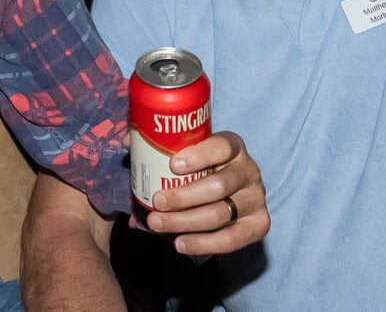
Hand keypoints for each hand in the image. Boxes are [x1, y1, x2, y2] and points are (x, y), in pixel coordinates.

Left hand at [145, 130, 268, 255]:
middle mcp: (250, 171)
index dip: (199, 155)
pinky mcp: (259, 226)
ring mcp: (256, 199)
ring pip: (221, 214)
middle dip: (183, 197)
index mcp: (234, 146)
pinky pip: (231, 240)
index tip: (172, 164)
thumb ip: (160, 146)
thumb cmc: (202, 170)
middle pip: (218, 186)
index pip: (221, 146)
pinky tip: (180, 243)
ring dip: (185, 222)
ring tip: (158, 224)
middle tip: (156, 202)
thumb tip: (127, 140)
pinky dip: (203, 244)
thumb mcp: (188, 153)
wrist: (232, 196)